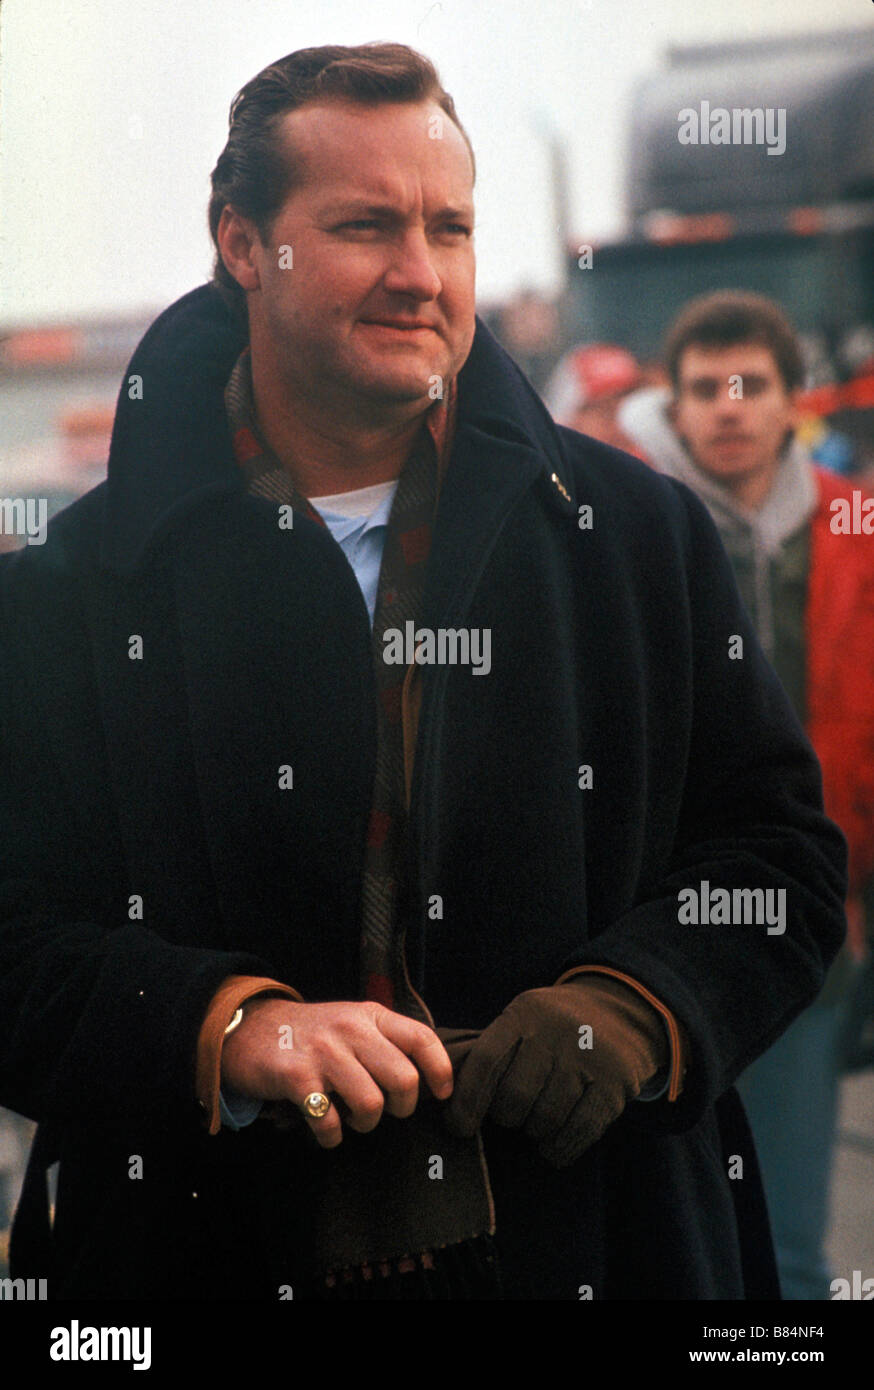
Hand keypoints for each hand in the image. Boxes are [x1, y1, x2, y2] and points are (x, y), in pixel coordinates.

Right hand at [220, 998, 453, 1148]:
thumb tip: (424, 1079)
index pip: (421, 1039)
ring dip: (366, 1124)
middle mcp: (351, 1030)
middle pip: (404, 1080)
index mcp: (370, 1015)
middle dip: (402, 1108)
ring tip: (353, 1119)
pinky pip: (330, 1121)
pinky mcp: (297, 1077)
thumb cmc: (310, 1034)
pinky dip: (332, 1135)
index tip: (442, 1094)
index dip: (440, 1070)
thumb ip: (384, 1041)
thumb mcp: (351, 1022)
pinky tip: (326, 1129)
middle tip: (388, 1111)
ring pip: (371, 1105)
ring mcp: (324, 1052)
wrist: (249, 1028)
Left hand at [443, 978, 667, 1166]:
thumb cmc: (554, 1027)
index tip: (458, 1127)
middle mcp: (557, 1032)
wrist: (621, 1010)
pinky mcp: (616, 1085)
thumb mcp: (523, 1020)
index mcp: (525, 1015)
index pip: (485, 1061)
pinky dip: (559, 1148)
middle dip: (506, 1117)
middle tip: (512, 1115)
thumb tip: (445, 1100)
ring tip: (536, 1124)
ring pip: (544, 1119)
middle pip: (514, 1097)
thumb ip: (491, 1052)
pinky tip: (554, 1144)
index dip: (466, 1100)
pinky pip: (578, 1131)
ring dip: (534, 1133)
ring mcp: (590, 1058)